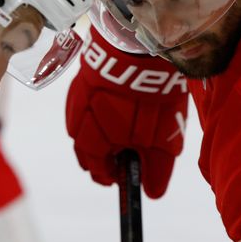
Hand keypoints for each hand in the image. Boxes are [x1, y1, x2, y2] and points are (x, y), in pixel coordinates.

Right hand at [65, 27, 187, 197]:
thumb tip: (151, 193)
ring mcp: (78, 100)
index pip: (97, 170)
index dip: (110, 175)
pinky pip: (83, 104)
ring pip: (81, 127)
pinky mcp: (81, 79)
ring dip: (96, 134)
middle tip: (118, 156)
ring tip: (116, 130)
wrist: (137, 48)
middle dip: (101, 158)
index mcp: (96, 143)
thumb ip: (155, 169)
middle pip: (85, 151)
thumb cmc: (150, 99)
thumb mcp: (162, 140)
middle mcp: (81, 124)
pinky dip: (94, 111)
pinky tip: (109, 104)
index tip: (121, 176)